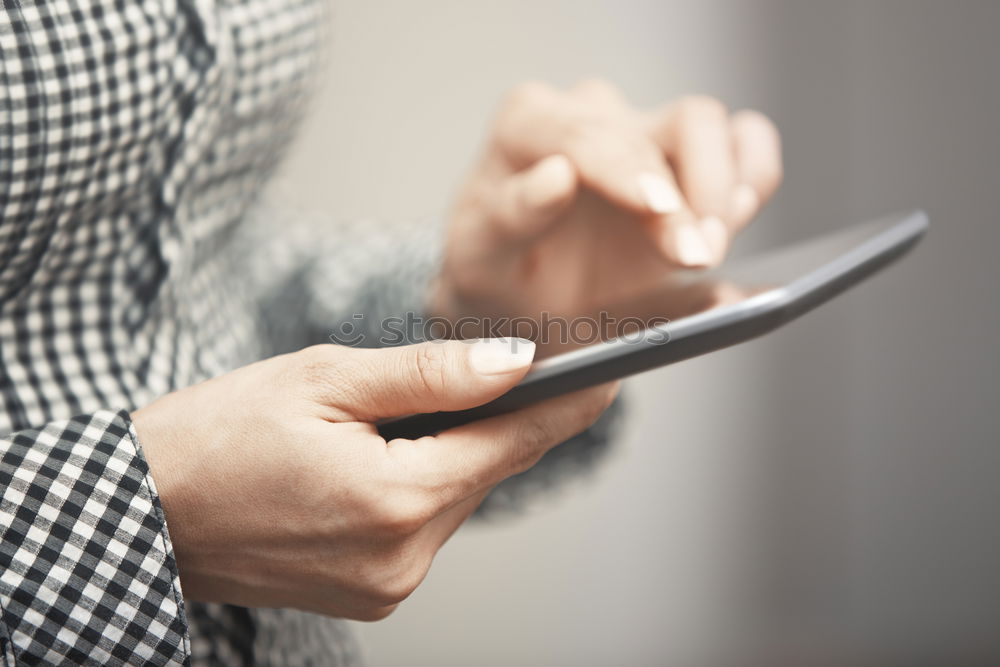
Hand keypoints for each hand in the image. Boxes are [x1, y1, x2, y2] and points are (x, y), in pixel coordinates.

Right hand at [133, 339, 614, 619]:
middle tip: (507, 374)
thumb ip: (431, 374)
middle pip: (484, 472)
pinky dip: (419, 487)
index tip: (610, 377)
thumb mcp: (325, 379)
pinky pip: (421, 527)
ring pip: (453, 499)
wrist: (139, 511)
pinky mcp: (369, 595)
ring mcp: (385, 587)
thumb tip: (515, 363)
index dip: (566, 407)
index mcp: (395, 501)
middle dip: (496, 422)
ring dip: (449, 454)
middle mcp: (401, 560)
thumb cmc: (215, 435)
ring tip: (404, 416)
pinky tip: (383, 459)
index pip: (512, 444)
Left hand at [437, 80, 782, 331]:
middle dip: (688, 199)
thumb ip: (511, 217)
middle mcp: (589, 114)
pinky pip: (744, 141)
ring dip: (723, 189)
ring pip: (708, 126)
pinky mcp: (687, 157)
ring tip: (708, 248)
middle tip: (694, 259)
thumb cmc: (499, 278)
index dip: (629, 171)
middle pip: (664, 127)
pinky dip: (752, 177)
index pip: (586, 135)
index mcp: (527, 126)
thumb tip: (557, 175)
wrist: (526, 305)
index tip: (660, 212)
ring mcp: (642, 130)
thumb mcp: (482, 264)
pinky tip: (729, 222)